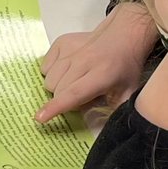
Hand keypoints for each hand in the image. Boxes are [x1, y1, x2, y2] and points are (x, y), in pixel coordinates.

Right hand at [36, 2, 158, 123]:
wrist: (123, 34)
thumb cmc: (125, 66)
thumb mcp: (127, 93)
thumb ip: (116, 113)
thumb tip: (105, 134)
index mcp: (101, 75)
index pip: (74, 93)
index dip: (56, 107)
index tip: (40, 118)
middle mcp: (83, 61)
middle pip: (58, 89)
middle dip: (64, 100)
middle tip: (80, 97)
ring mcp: (71, 49)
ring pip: (49, 79)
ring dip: (57, 87)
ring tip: (73, 83)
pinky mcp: (62, 41)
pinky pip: (45, 65)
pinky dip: (51, 71)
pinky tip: (65, 70)